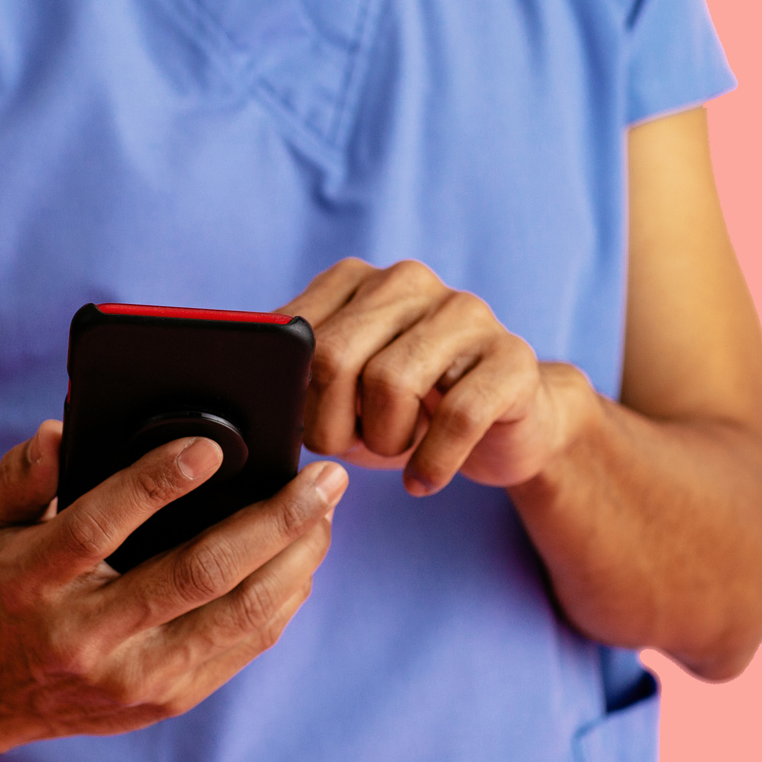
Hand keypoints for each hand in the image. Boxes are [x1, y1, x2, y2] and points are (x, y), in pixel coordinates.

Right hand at [0, 421, 346, 745]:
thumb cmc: (4, 588)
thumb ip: (21, 474)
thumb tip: (62, 433)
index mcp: (32, 582)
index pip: (98, 527)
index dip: (154, 484)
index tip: (209, 447)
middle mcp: (86, 635)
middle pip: (196, 574)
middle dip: (271, 520)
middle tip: (321, 477)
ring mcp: (134, 676)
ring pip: (237, 615)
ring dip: (295, 559)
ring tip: (325, 511)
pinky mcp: (170, 699)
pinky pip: (244, 645)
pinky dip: (282, 597)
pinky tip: (302, 558)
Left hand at [279, 258, 597, 495]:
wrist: (509, 425)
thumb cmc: (408, 412)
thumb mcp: (342, 396)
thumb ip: (296, 383)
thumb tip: (249, 400)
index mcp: (356, 280)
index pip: (296, 337)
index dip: (296, 399)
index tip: (308, 431)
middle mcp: (409, 282)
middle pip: (335, 356)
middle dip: (331, 424)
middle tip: (351, 448)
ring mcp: (465, 313)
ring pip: (392, 383)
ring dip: (384, 441)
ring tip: (396, 451)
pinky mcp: (512, 357)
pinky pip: (458, 416)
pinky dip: (432, 463)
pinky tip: (423, 480)